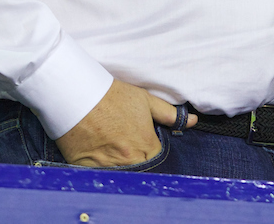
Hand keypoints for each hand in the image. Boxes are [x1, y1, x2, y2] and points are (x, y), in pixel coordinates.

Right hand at [55, 78, 192, 166]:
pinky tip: (98, 157)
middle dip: (138, 162)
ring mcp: (108, 166)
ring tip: (113, 151)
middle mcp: (129, 159)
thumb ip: (170, 114)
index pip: (156, 158)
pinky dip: (100, 172)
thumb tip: (193, 121)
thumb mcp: (145, 101)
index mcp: (146, 145)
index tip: (143, 142)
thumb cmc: (113, 96)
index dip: (151, 150)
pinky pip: (98, 177)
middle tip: (127, 147)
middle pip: (141, 170)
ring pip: (121, 176)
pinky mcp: (87, 168)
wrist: (80, 95)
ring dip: (121, 168)